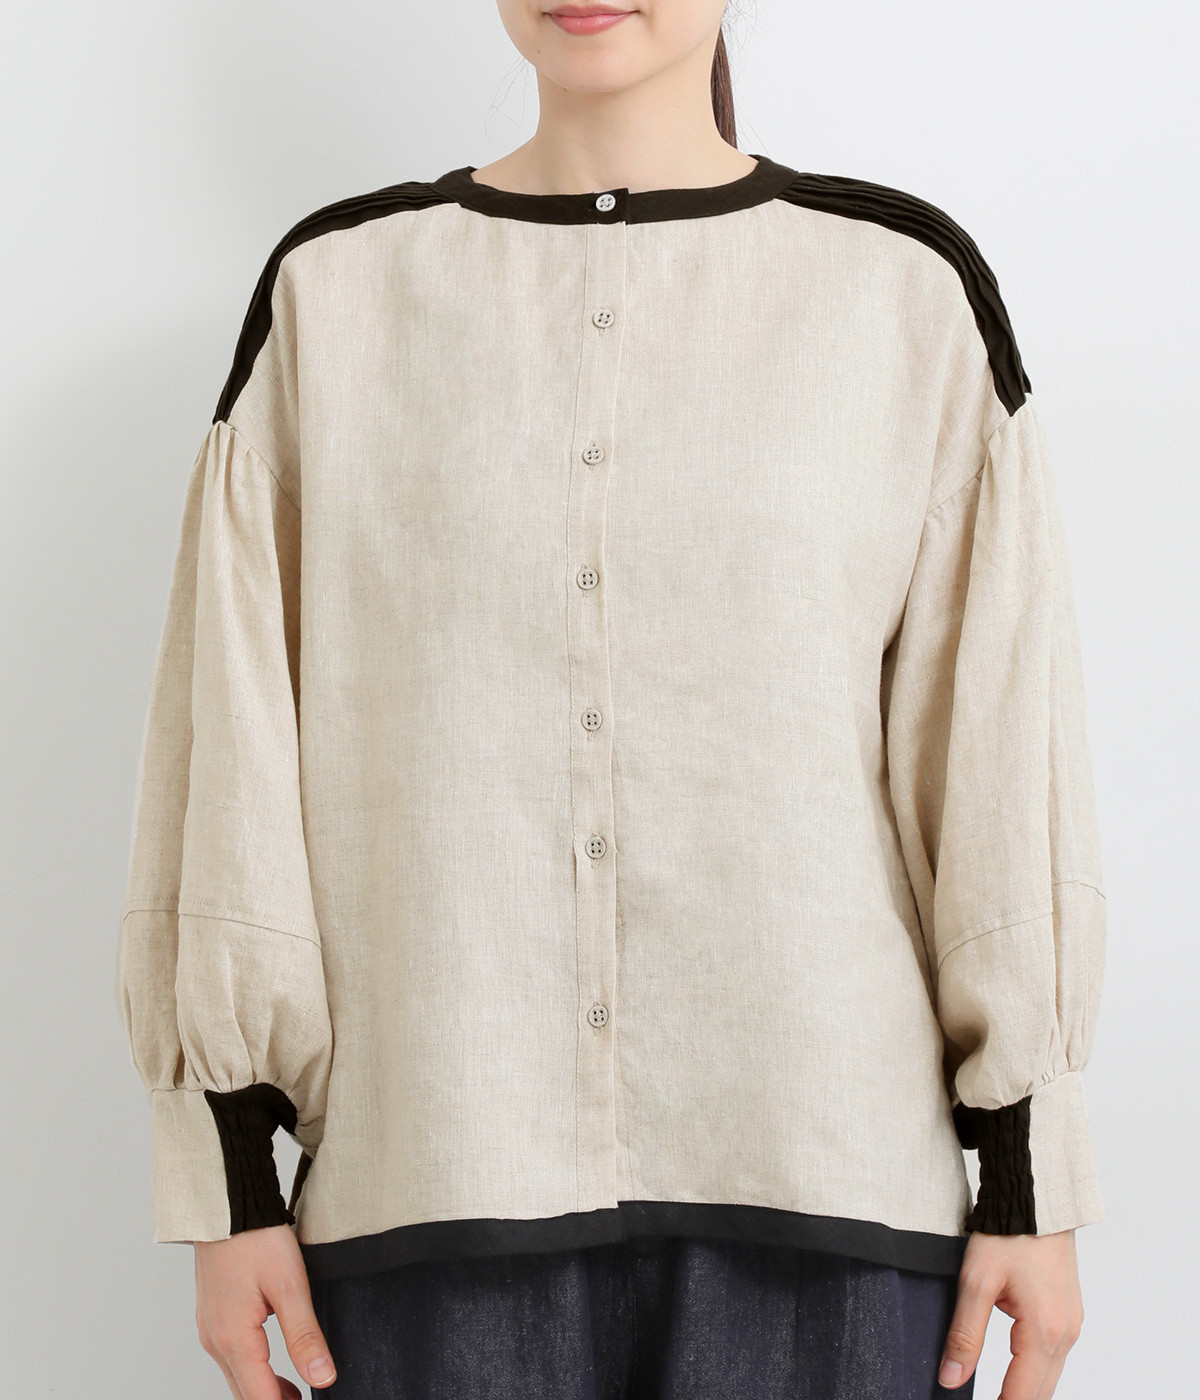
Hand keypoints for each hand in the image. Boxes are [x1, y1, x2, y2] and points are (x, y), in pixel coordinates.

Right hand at [194, 1224, 336, 1397]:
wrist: (227, 1205)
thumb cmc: (256, 1238)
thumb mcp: (290, 1285)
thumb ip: (305, 1336)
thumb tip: (322, 1377)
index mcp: (233, 1338)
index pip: (260, 1399)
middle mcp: (215, 1340)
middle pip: (245, 1394)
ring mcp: (210, 1329)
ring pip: (237, 1378)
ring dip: (265, 1392)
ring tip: (298, 1394)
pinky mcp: (213, 1317)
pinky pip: (232, 1358)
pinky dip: (254, 1372)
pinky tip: (276, 1369)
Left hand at [938, 1229, 1083, 1398]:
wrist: (1035, 1197)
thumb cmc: (1007, 1233)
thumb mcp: (976, 1282)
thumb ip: (965, 1334)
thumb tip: (951, 1378)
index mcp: (1044, 1332)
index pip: (1022, 1396)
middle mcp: (1066, 1334)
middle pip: (1040, 1393)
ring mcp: (1072, 1324)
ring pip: (1049, 1378)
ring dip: (1024, 1391)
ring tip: (993, 1397)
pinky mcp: (1069, 1313)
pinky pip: (1054, 1357)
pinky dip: (1035, 1372)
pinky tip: (1013, 1374)